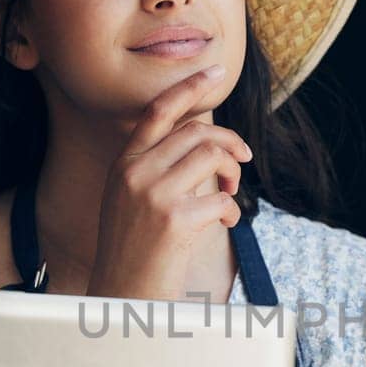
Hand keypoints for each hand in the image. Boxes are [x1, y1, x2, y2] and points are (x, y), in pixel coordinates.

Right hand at [90, 64, 252, 301]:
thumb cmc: (135, 251)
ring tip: (231, 191)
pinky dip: (231, 210)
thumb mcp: (132, 200)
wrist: (121, 295)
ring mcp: (153, 195)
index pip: (158, 112)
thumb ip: (157, 169)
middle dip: (230, 141)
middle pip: (197, 132)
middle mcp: (134, 173)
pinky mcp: (174, 220)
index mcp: (124, 164)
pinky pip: (222, 198)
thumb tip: (207, 146)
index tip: (214, 71)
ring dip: (233, 172)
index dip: (189, 87)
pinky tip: (223, 223)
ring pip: (212, 156)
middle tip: (243, 159)